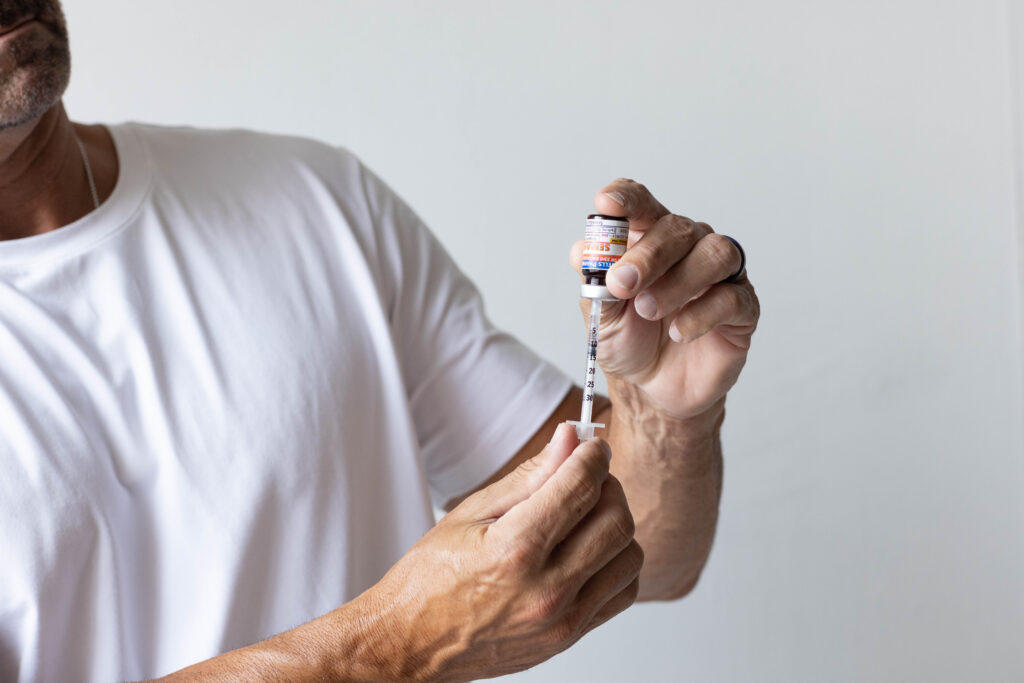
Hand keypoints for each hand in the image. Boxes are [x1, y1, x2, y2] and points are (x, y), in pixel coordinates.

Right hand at [354, 425, 642, 681]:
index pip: (581, 487)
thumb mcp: (471, 514)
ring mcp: (563, 619)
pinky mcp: (571, 636)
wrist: (413, 643)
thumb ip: (528, 476)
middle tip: (585, 478)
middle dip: (607, 486)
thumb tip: (568, 440)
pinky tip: (590, 550)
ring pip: (629, 555)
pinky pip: (624, 590)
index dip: (593, 455)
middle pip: (615, 520)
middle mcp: (546, 589)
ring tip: (585, 516)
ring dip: (615, 525)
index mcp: (515, 550)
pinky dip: (617, 563)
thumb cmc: (430, 579)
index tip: (591, 446)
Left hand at [571, 179, 759, 421]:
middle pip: (677, 228)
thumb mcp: (601, 315)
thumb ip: (594, 282)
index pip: (642, 203)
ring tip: (649, 311)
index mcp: (650, 239)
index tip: (606, 204)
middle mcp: (689, 247)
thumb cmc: (630, 342)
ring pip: (714, 253)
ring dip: (677, 282)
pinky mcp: (742, 307)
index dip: (626, 199)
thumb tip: (584, 250)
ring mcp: (719, 275)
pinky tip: (677, 332)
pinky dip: (700, 314)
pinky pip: (731, 297)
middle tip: (622, 285)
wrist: (653, 389)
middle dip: (647, 255)